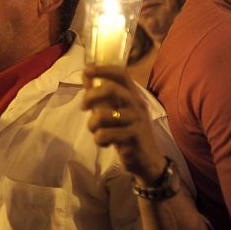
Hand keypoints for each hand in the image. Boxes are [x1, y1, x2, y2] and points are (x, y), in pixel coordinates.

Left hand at [82, 65, 166, 184]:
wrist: (147, 160)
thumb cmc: (127, 133)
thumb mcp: (116, 112)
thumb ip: (102, 96)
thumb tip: (85, 76)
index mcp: (133, 96)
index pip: (121, 74)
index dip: (103, 69)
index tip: (86, 70)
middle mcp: (137, 104)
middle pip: (110, 89)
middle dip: (90, 96)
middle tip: (83, 107)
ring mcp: (136, 120)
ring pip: (102, 114)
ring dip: (92, 124)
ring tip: (96, 131)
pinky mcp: (133, 137)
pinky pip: (105, 134)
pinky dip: (99, 140)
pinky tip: (105, 143)